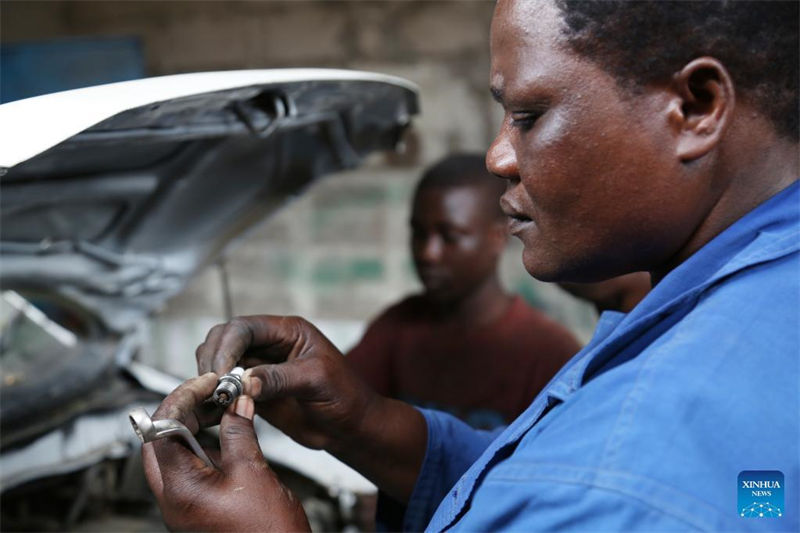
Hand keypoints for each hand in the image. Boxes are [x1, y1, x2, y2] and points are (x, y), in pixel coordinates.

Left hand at [142, 374, 309, 531]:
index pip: (161, 429)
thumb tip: (237, 402)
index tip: (206, 382)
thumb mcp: (253, 471)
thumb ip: (239, 431)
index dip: (181, 398)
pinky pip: (194, 464)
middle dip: (185, 408)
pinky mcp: (200, 504)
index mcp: (180, 489)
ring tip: (223, 404)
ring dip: (196, 423)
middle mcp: (175, 498)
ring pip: (176, 450)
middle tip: (211, 390)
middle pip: (161, 439)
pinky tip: (228, 429)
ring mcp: (186, 503)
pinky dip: (207, 441)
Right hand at [195, 315, 427, 501]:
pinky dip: (214, 397)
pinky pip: (224, 388)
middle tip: (212, 388)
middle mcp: (270, 344)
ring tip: (214, 399)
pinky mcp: (253, 391)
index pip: (244, 328)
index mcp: (287, 331)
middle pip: (224, 339)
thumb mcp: (317, 381)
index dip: (226, 347)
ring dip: (210, 378)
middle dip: (213, 360)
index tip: (219, 374)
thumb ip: (280, 379)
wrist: (351, 427)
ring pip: (219, 362)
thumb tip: (244, 381)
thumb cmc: (346, 397)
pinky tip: (213, 410)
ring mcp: (259, 367)